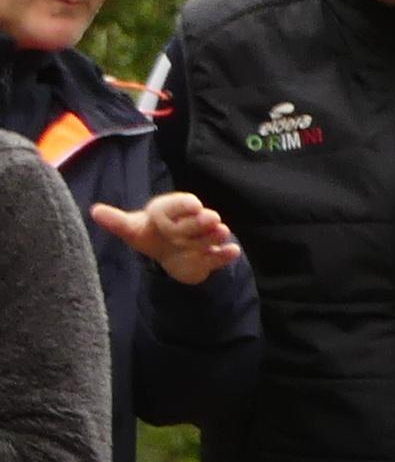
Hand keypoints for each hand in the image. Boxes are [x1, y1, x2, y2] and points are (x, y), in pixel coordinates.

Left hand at [90, 192, 239, 286]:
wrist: (168, 254)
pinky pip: (218, 256)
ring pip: (209, 236)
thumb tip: (95, 211)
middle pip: (196, 221)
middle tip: (210, 218)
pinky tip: (233, 251)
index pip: (178, 205)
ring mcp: (200, 240)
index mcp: (169, 212)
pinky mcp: (208, 257)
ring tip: (222, 231)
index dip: (185, 205)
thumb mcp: (132, 229)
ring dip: (216, 234)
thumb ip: (117, 221)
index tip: (193, 204)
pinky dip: (226, 255)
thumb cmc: (150, 235)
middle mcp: (187, 224)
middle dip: (202, 221)